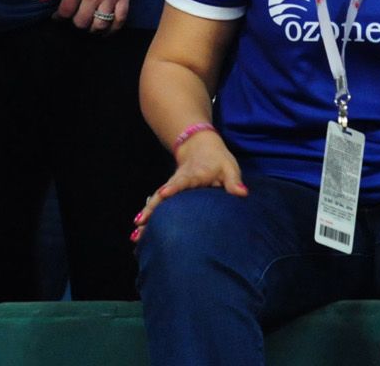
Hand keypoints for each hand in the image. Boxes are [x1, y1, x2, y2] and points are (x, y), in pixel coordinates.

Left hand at [36, 0, 137, 34]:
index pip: (65, 12)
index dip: (60, 17)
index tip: (59, 16)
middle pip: (81, 22)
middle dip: (77, 22)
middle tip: (77, 18)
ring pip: (99, 25)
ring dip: (93, 28)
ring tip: (91, 25)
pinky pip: (119, 20)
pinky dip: (113, 29)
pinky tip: (107, 30)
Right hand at [132, 131, 246, 242]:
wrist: (200, 145)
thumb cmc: (218, 160)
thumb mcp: (229, 167)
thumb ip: (233, 181)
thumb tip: (242, 193)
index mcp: (195, 175)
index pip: (183, 181)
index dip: (174, 187)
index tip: (164, 194)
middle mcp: (179, 181)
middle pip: (162, 194)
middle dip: (152, 208)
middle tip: (141, 223)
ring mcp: (171, 186)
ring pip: (156, 202)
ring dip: (146, 216)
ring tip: (136, 234)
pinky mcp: (168, 193)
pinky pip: (157, 205)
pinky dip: (148, 218)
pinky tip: (139, 234)